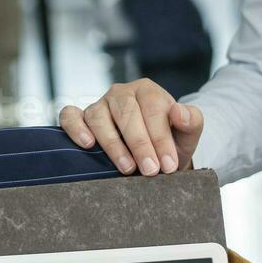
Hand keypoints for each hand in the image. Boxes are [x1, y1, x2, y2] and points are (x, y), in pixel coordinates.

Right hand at [59, 79, 203, 176]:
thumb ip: (192, 121)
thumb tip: (179, 112)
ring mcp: (99, 104)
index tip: (168, 165)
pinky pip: (70, 116)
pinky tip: (87, 144)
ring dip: (113, 144)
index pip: (153, 109)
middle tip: (151, 171)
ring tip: (127, 168)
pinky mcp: (81, 117)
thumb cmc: (170, 142)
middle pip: (127, 113)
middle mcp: (121, 93)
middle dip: (140, 144)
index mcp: (148, 91)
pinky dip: (75, 127)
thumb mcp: (187, 134)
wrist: (153, 153)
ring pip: (99, 117)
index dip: (161, 138)